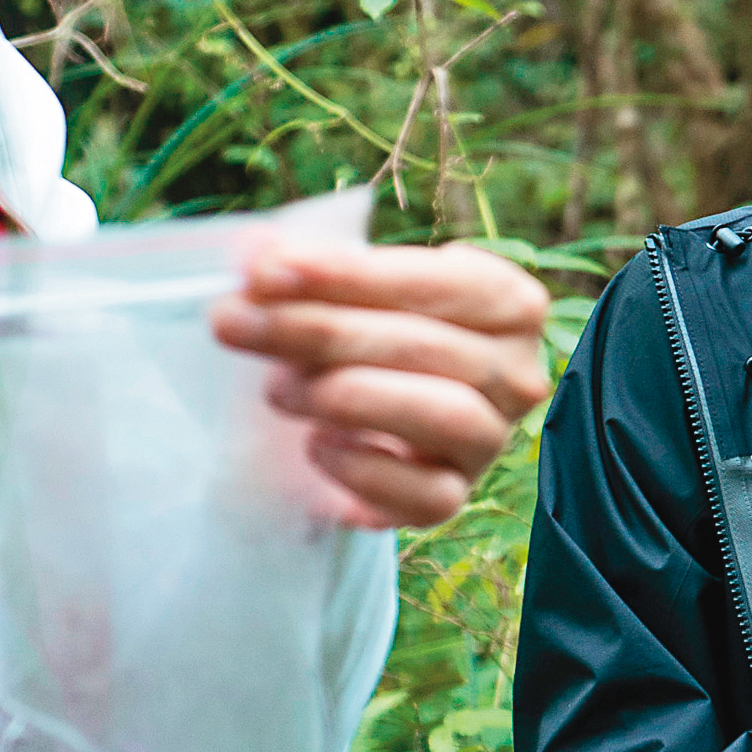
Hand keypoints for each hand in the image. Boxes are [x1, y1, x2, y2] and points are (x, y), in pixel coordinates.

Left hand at [209, 240, 555, 530]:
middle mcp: (516, 370)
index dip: (347, 275)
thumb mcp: (345, 287)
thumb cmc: (367, 331)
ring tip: (277, 388)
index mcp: (505, 300)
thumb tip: (256, 255)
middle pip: (425, 345)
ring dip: (349, 397)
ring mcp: (493, 439)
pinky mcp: (457, 496)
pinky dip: (366, 470)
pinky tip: (316, 446)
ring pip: (444, 414)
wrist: (375, 412)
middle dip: (320, 331)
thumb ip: (308, 268)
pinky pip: (428, 496)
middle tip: (235, 324)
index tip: (266, 270)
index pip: (432, 280)